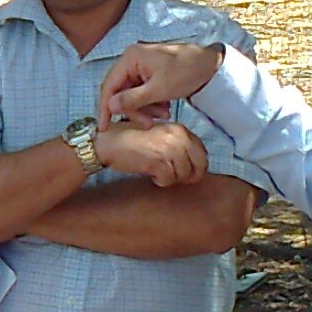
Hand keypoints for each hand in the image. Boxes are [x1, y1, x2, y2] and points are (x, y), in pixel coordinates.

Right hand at [94, 121, 209, 186]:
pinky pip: (169, 180)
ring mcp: (169, 149)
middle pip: (199, 166)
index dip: (196, 166)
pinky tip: (151, 176)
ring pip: (184, 175)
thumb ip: (177, 144)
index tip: (186, 172)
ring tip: (158, 174)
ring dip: (172, 179)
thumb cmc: (130, 139)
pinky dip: (160, 182)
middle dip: (189, 176)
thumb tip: (194, 163)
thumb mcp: (158, 134)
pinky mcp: (158, 161)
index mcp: (180, 129)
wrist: (108, 143)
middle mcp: (178, 137)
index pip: (202, 152)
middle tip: (175, 178)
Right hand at [99, 42, 225, 127]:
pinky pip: (142, 93)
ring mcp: (141, 67)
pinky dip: (151, 104)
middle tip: (149, 124)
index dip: (105, 107)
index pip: (109, 85)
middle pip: (121, 92)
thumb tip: (110, 107)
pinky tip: (165, 108)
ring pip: (132, 95)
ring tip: (164, 114)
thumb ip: (133, 99)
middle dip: (134, 110)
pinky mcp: (149, 74)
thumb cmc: (187, 72)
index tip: (103, 127)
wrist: (212, 66)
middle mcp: (132, 60)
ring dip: (145, 109)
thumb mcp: (160, 89)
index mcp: (131, 58)